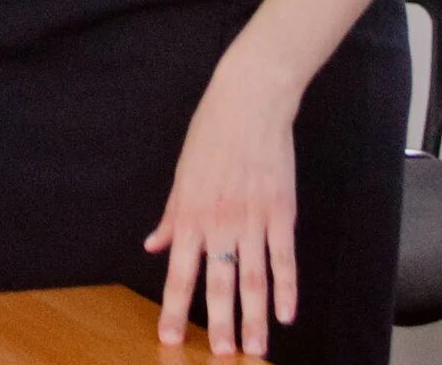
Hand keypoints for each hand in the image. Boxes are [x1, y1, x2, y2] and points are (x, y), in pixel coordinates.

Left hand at [146, 58, 300, 355]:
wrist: (249, 102)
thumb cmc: (210, 134)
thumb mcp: (182, 175)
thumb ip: (171, 216)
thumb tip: (154, 244)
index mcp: (190, 214)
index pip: (180, 272)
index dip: (175, 309)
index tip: (170, 338)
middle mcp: (220, 222)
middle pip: (219, 283)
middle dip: (220, 324)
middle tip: (222, 357)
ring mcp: (253, 219)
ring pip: (253, 278)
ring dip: (255, 317)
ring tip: (255, 349)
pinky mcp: (281, 211)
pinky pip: (284, 257)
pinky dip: (286, 287)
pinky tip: (287, 313)